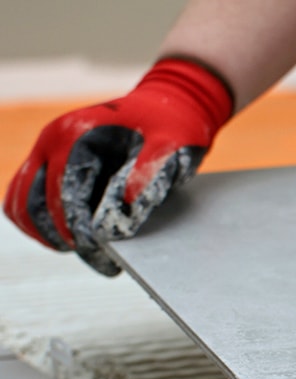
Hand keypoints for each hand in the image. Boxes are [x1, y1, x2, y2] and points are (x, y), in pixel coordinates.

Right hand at [3, 58, 231, 275]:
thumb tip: (125, 205)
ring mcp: (47, 149)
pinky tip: (68, 238)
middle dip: (60, 235)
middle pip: (33, 201)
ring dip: (44, 231)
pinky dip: (40, 221)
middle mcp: (52, 140)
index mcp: (75, 134)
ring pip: (22, 202)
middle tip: (94, 256)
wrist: (169, 102)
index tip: (96, 249)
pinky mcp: (50, 160)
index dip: (76, 227)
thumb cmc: (171, 124)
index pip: (62, 192)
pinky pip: (27, 196)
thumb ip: (148, 172)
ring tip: (80, 249)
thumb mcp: (170, 145)